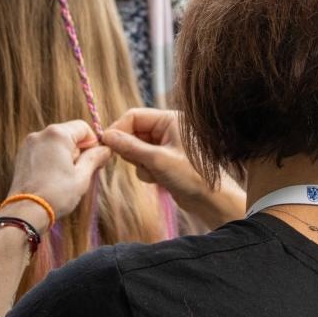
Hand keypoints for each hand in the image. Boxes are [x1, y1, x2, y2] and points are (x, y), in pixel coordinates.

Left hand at [7, 120, 110, 225]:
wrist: (26, 212)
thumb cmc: (56, 194)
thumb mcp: (82, 176)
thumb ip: (95, 158)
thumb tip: (106, 149)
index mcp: (57, 134)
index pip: (83, 128)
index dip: (93, 143)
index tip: (96, 160)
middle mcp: (41, 134)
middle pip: (69, 134)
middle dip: (79, 150)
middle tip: (82, 172)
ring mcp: (29, 144)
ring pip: (56, 143)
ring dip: (65, 155)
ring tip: (66, 178)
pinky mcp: (22, 155)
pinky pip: (43, 150)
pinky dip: (52, 159)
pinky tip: (53, 178)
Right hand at [104, 109, 245, 227]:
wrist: (211, 200)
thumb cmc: (191, 175)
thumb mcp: (157, 160)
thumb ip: (130, 147)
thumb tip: (106, 136)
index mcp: (170, 119)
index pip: (134, 116)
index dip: (118, 129)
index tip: (106, 144)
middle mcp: (168, 129)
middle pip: (133, 133)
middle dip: (131, 150)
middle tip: (137, 162)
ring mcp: (166, 146)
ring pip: (136, 150)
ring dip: (140, 164)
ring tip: (155, 173)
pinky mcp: (164, 161)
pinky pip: (144, 162)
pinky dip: (147, 172)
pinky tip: (159, 180)